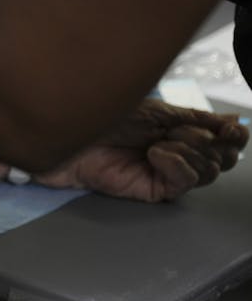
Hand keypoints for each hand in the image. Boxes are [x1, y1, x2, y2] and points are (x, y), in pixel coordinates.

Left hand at [35, 99, 246, 201]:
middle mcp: (177, 153)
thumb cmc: (100, 116)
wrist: (65, 131)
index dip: (234, 136)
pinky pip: (184, 181)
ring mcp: (165, 173)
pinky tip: (156, 153)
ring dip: (190, 149)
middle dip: (207, 140)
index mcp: (180, 131)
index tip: (230, 127)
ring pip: (208, 171)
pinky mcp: (151, 189)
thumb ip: (196, 117)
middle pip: (223, 158)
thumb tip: (234, 121)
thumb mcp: (156, 111)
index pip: (226, 141)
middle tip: (176, 130)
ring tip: (158, 141)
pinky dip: (177, 163)